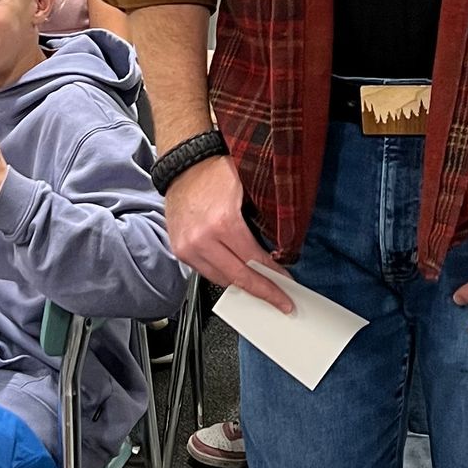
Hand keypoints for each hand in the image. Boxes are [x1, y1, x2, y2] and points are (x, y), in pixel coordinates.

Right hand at [163, 152, 292, 311]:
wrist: (183, 165)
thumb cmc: (214, 173)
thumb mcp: (247, 190)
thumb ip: (262, 219)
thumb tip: (283, 246)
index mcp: (222, 223)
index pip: (254, 261)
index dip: (273, 279)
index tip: (287, 290)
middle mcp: (201, 239)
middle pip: (238, 277)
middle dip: (263, 292)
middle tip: (281, 302)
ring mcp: (188, 248)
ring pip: (221, 279)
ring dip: (243, 285)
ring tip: (262, 289)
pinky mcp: (180, 251)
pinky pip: (206, 272)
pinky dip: (224, 275)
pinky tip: (239, 275)